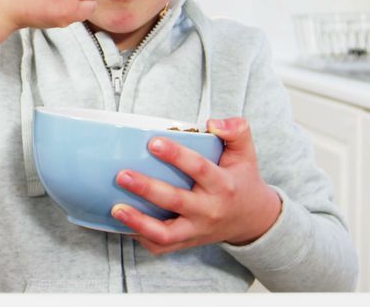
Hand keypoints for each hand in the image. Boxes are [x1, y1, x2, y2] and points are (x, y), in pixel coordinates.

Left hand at [110, 117, 281, 253]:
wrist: (252, 219)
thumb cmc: (242, 181)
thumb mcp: (245, 153)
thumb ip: (236, 131)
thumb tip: (213, 123)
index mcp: (223, 185)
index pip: (199, 168)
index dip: (176, 155)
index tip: (153, 143)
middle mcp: (209, 210)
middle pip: (176, 201)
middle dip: (147, 188)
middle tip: (122, 175)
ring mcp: (197, 230)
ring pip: (165, 233)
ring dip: (138, 222)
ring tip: (116, 208)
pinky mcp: (187, 242)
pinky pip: (161, 246)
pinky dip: (141, 237)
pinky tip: (123, 223)